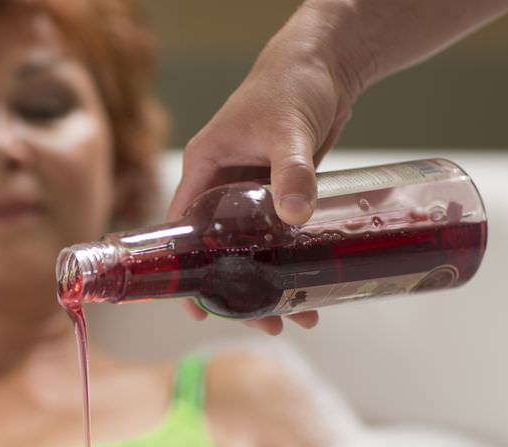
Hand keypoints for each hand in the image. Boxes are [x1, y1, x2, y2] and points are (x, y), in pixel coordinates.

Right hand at [167, 2, 364, 333]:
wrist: (327, 64)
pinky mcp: (280, 193)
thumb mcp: (288, 131)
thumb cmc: (292, 84)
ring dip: (271, 281)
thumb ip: (292, 172)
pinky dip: (292, 262)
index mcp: (204, 169)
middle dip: (239, 288)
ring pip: (252, 249)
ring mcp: (251, 192)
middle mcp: (221, 185)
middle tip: (265, 321)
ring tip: (298, 315)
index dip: (184, 271)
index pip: (181, 229)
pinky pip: (280, 237)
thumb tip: (294, 215)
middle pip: (219, 250)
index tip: (197, 308)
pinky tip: (312, 284)